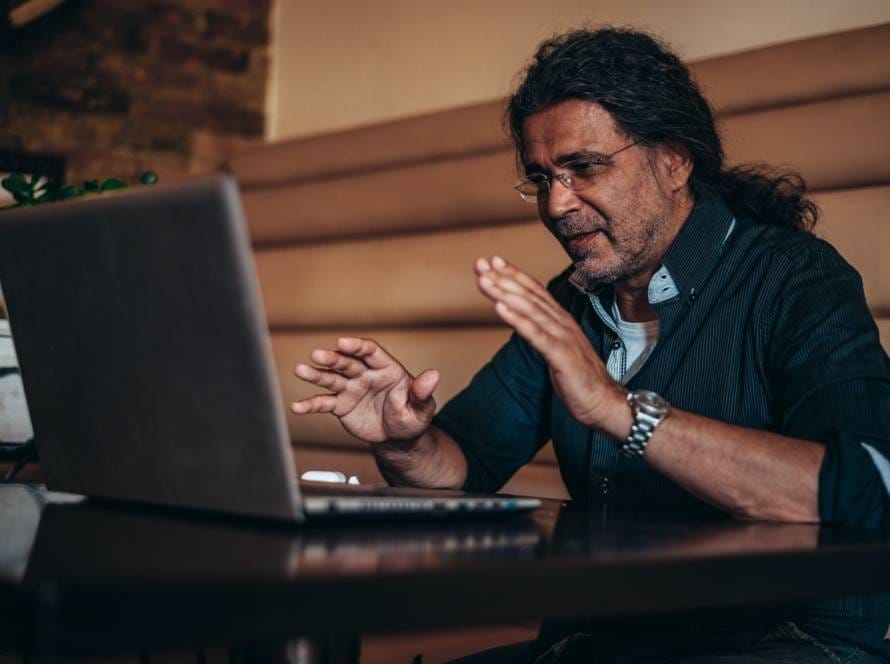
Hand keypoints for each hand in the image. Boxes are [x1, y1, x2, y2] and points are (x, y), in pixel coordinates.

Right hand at [291, 337, 439, 442]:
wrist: (399, 437)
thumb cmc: (412, 417)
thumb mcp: (422, 407)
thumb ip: (423, 392)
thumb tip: (433, 375)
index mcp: (387, 369)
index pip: (371, 352)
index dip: (357, 346)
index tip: (343, 342)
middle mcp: (366, 375)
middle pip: (347, 362)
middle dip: (332, 358)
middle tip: (317, 355)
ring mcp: (351, 388)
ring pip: (331, 378)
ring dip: (316, 374)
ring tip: (300, 370)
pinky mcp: (341, 405)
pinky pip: (324, 403)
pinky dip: (310, 404)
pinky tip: (297, 406)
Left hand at [475, 256, 625, 430]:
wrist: (604, 403)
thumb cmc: (580, 379)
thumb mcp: (558, 349)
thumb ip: (544, 333)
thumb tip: (525, 323)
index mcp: (561, 320)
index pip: (535, 291)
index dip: (514, 274)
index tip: (492, 261)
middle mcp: (562, 323)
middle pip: (529, 295)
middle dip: (503, 278)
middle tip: (480, 264)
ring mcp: (563, 338)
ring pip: (530, 310)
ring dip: (505, 293)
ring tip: (484, 281)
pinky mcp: (561, 355)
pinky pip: (536, 335)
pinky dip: (517, 320)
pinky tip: (499, 308)